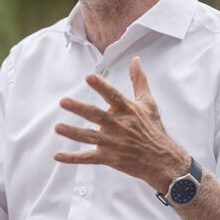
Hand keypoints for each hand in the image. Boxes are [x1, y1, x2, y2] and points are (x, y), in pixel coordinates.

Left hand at [53, 56, 188, 189]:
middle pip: (96, 115)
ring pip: (89, 137)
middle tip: (63, 101)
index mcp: (127, 110)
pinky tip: (58, 155)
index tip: (89, 77)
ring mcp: (113, 142)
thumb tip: (135, 60)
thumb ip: (138, 81)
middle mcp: (119, 125)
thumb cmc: (153, 129)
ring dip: (73, 132)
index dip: (101, 86)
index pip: (112, 95)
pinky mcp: (109, 157)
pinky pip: (88, 157)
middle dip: (79, 108)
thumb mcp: (148, 103)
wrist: (162, 159)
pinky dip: (73, 158)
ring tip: (57, 127)